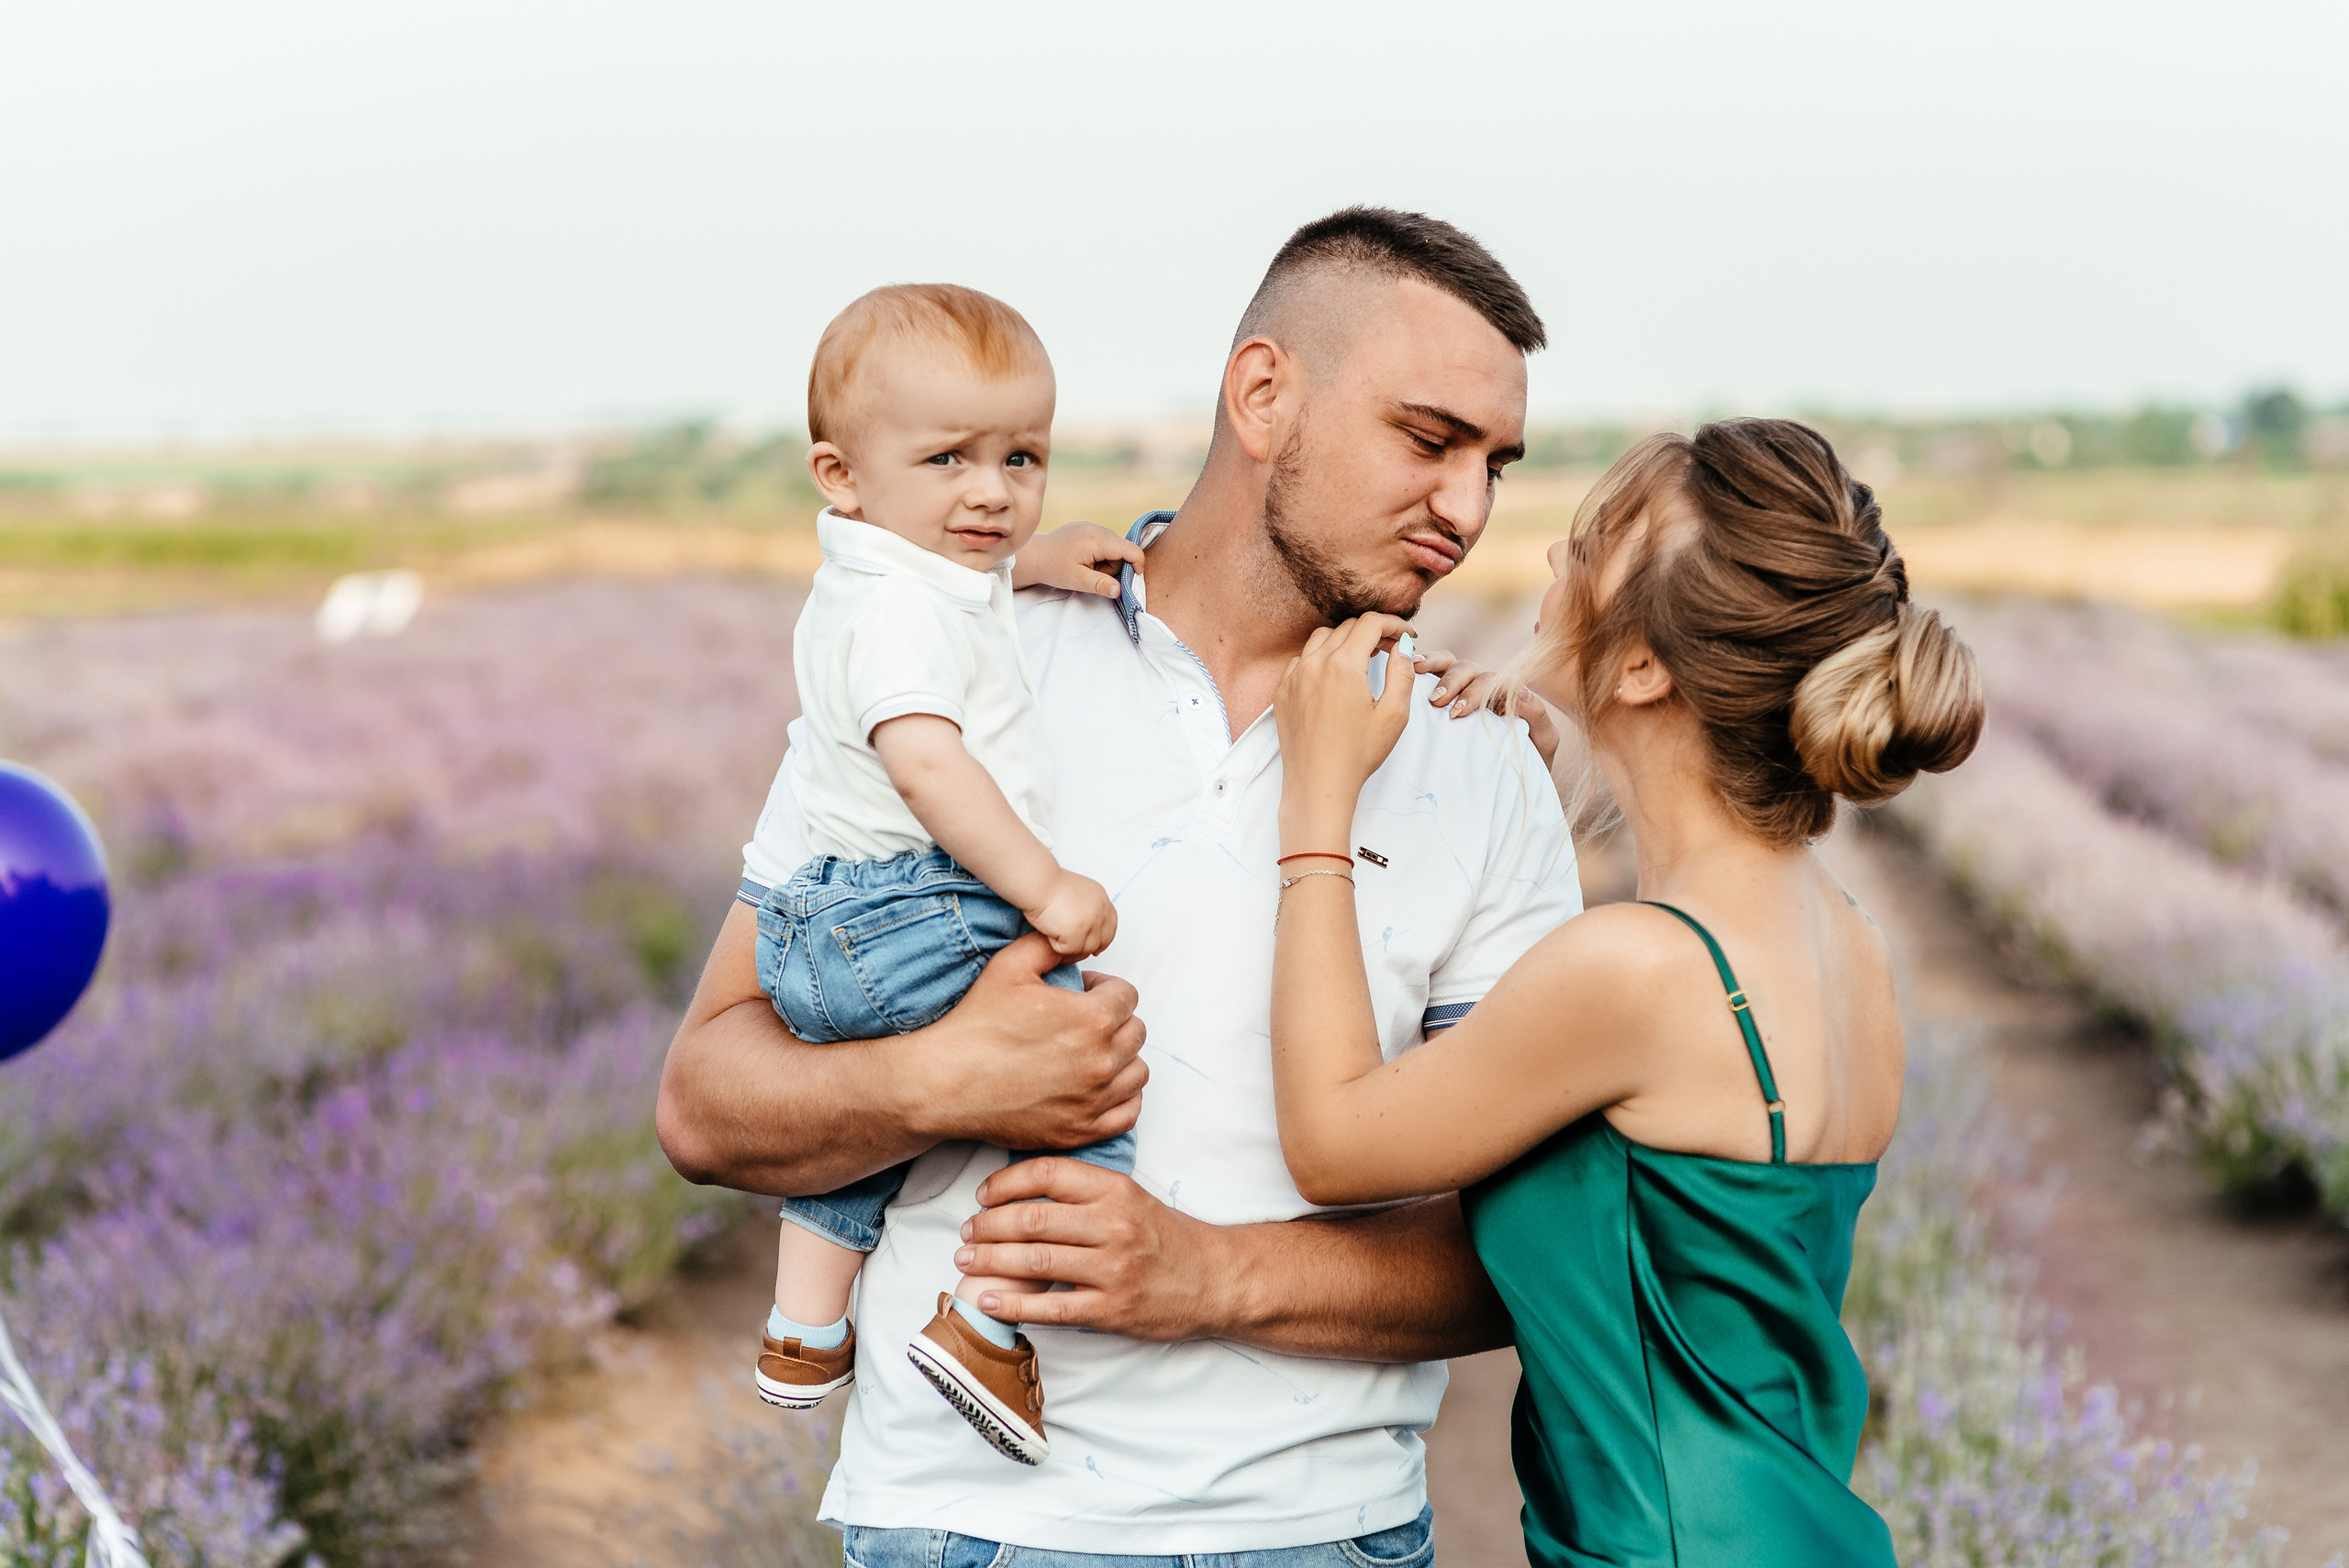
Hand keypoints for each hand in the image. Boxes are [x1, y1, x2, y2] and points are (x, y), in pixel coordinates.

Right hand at [909, 933, 1146, 1150]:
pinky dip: (1120, 1098)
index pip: (1127, 996)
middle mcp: (1100, 1061)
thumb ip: (1051, 945)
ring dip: (1121, 1058)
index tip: (1084, 995)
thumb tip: (1076, 940)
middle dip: (1114, 1021)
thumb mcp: (1010, 965)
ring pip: (1137, 1072)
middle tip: (1083, 1022)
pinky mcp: (1081, 1130)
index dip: (1104, 990)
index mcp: (1092, 1018)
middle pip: (1136, 1032)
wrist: (945, 1083)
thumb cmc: (975, 1026)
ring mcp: (1093, 1100)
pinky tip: (1097, 1086)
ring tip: (1091, 1053)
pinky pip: (1128, 1112)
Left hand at [952, 1159, 1231, 1339]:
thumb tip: (1024, 1188)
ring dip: (990, 1261)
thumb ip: (1085, 1191)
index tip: (983, 1194)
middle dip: (987, 1225)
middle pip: (1032, 1219)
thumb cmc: (1165, 1237)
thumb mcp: (1132, 1197)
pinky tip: (988, 1301)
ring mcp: (1112, 1270)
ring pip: (1034, 1261)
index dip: (1006, 1182)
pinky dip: (1013, 1304)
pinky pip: (1050, 1307)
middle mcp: (1113, 1225)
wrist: (1215, 1280)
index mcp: (1116, 1190)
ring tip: (965, 1260)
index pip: (1048, 1174)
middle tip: (966, 1230)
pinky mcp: (1112, 1310)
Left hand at [1011, 521, 1144, 597]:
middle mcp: (1096, 528)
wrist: (1034, 555)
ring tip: (1088, 567)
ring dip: (1107, 559)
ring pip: (1114, 545)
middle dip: (1116, 564)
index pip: (1129, 548)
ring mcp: (1091, 526)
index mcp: (1096, 539)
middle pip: (1123, 548)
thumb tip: (1120, 591)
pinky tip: (1085, 558)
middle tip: (1094, 574)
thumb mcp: (1077, 580)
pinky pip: (1104, 541)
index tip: (1135, 578)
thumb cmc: (1054, 568)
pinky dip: (1100, 552)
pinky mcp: (1087, 528)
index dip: (1137, 563)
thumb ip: (1100, 584)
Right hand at [1026, 869, 1116, 958]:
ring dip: (1069, 944)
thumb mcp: (1078, 893)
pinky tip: (1049, 930)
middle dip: (1087, 945)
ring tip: (1054, 928)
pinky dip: (1056, 944)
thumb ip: (1087, 908)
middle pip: (1102, 940)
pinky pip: (1068, 950)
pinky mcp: (1077, 933)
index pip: (1111, 924)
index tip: (1098, 947)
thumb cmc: (1048, 885)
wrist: (1038, 883)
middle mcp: (1100, 910)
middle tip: (1072, 945)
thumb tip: (1087, 927)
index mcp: (1101, 899)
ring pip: (1086, 948)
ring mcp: (1090, 922)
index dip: (1104, 938)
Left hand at [1274, 614, 1416, 852]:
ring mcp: (1294, 677)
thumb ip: (1401, 672)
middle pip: (1347, 627)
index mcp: (1343, 665)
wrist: (1318, 785)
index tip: (1406, 635)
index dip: (1393, 623)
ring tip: (1363, 657)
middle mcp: (1314, 664)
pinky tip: (1334, 676)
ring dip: (1346, 640)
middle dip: (1373, 631)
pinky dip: (1321, 657)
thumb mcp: (1393, 714)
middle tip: (1391, 648)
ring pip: (1321, 638)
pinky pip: (1302, 659)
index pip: (1370, 623)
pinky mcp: (1283, 692)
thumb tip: (1402, 646)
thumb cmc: (1358, 755)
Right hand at [1414, 648, 1562, 767]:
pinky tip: (1409, 671)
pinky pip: (1431, 675)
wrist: (1515, 786)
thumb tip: (1520, 692)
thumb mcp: (1543, 741)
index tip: (1458, 711)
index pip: (1490, 678)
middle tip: (1438, 702)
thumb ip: (1537, 715)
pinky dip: (1422, 668)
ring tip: (1417, 677)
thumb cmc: (1529, 763)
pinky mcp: (1441, 701)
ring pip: (1449, 664)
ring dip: (1435, 669)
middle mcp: (1483, 688)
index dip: (1473, 689)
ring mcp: (1461, 691)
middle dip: (1452, 682)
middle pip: (1467, 669)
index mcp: (1505, 694)